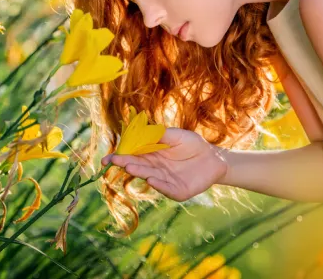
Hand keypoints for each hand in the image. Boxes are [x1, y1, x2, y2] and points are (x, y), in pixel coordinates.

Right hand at [101, 128, 227, 201]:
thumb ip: (160, 134)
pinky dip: (159, 186)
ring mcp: (166, 181)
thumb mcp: (176, 135)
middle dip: (125, 163)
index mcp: (152, 155)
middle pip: (138, 166)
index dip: (120, 156)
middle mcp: (155, 169)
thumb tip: (142, 131)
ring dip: (139, 172)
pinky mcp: (178, 191)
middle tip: (114, 160)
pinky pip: (167, 189)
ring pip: (149, 177)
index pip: (133, 156)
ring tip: (129, 166)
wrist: (215, 158)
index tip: (107, 158)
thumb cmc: (193, 144)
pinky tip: (151, 179)